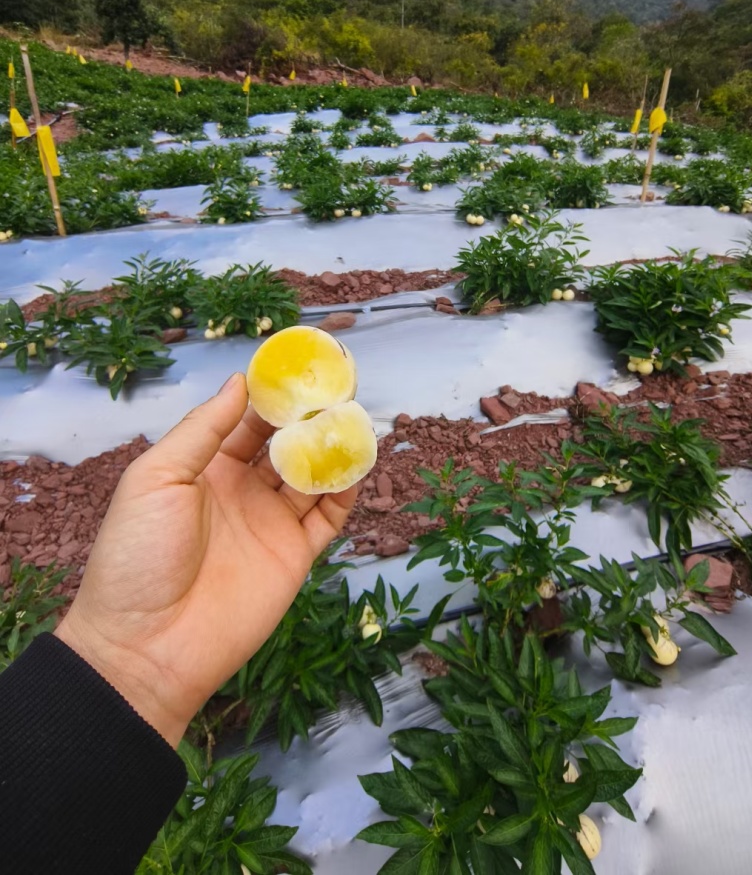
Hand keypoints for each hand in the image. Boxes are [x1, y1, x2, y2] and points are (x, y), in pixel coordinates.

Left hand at [55, 373, 356, 745]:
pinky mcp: (296, 556)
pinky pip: (329, 516)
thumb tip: (240, 381)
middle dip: (311, 412)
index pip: (247, 419)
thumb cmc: (137, 556)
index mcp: (205, 467)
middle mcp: (243, 490)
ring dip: (333, 445)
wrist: (146, 646)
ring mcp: (271, 523)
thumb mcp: (156, 478)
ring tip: (354, 414)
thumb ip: (202, 430)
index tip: (299, 364)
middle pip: (286, 441)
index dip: (272, 392)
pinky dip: (346, 489)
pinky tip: (356, 462)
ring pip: (313, 473)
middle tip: (338, 383)